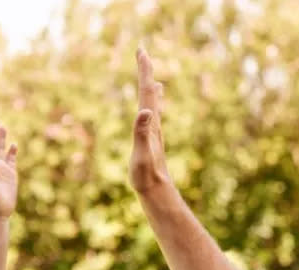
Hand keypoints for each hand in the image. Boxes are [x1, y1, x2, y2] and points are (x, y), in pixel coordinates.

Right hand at [129, 47, 171, 195]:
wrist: (157, 190)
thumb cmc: (146, 174)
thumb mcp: (142, 152)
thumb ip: (142, 132)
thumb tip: (145, 111)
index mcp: (150, 122)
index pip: (146, 90)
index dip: (144, 70)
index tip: (141, 50)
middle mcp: (154, 123)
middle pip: (149, 92)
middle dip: (146, 72)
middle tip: (142, 53)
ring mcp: (154, 131)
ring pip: (152, 104)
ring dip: (150, 88)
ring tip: (153, 78)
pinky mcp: (152, 140)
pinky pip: (152, 117)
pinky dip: (151, 106)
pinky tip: (152, 109)